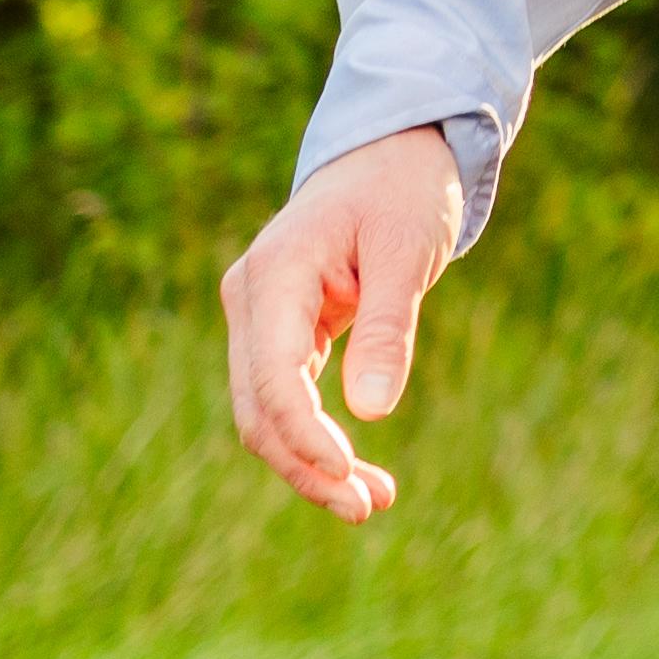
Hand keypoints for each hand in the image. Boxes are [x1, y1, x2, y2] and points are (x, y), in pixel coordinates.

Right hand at [219, 125, 466, 526]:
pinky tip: (357, 471)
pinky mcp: (280, 330)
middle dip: (307, 466)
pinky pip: (287, 396)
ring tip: (371, 503)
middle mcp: (251, 299)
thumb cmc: (405, 188)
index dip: (305, 437)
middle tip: (366, 509)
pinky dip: (316, 436)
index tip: (349, 473)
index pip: (274, 378)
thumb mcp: (408, 251)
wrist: (393, 149)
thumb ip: (387, 328)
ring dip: (310, 462)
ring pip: (266, 412)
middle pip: (259, 409)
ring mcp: (259, 317)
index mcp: (273, 275)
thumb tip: (371, 413)